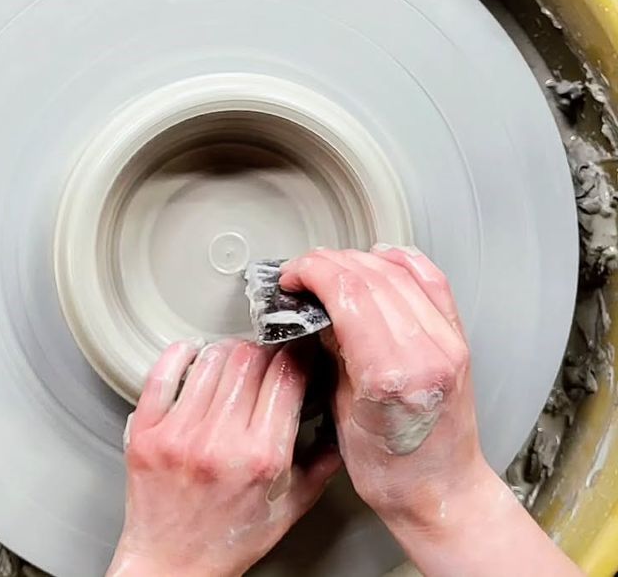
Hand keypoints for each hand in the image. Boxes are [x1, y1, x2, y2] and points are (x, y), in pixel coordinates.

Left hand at [107, 338, 340, 576]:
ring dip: (228, 350)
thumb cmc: (228, 540)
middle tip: (267, 357)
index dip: (297, 354)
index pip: (286, 376)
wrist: (172, 566)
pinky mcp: (146, 432)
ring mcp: (179, 435)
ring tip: (234, 361)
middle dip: (264, 349)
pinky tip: (193, 356)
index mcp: (261, 459)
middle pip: (249, 358)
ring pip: (210, 358)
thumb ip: (319, 466)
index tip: (299, 351)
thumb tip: (339, 425)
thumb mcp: (288, 510)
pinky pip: (162, 373)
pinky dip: (181, 354)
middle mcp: (219, 442)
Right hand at [280, 248, 582, 576]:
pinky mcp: (458, 338)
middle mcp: (425, 351)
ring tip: (333, 267)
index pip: (347, 291)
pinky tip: (380, 258)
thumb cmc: (390, 470)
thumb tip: (313, 306)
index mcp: (390, 374)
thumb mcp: (339, 409)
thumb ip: (331, 349)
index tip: (292, 276)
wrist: (441, 492)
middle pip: (370, 274)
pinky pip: (432, 279)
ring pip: (399, 270)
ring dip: (359, 259)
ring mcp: (447, 342)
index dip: (312, 271)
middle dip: (329, 262)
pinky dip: (402, 261)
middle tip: (304, 272)